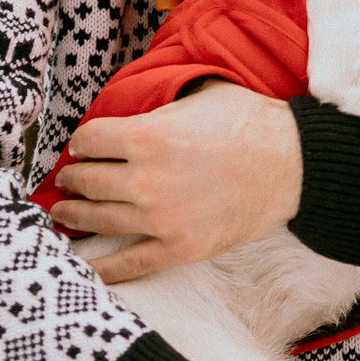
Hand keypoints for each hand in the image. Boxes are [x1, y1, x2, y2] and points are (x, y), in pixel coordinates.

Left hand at [52, 80, 302, 282]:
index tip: (82, 147)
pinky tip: (81, 264)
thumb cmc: (252, 124)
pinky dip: (100, 267)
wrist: (295, 166)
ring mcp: (160, 219)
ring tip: (64, 212)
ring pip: (96, 219)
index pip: (88, 140)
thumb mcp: (201, 94)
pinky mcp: (178, 249)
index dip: (82, 142)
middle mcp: (145, 180)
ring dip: (73, 215)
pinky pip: (127, 263)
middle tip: (69, 180)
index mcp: (146, 136)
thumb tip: (140, 100)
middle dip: (73, 179)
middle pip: (85, 181)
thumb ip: (161, 102)